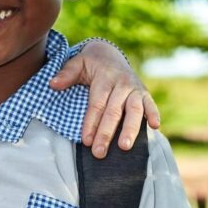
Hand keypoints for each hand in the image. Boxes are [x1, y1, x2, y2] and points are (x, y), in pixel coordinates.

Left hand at [50, 40, 159, 158]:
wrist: (110, 54)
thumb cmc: (90, 64)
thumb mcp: (77, 63)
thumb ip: (66, 74)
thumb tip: (52, 84)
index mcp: (104, 78)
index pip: (97, 104)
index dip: (91, 123)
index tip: (86, 141)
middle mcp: (121, 84)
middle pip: (114, 111)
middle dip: (106, 133)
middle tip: (99, 153)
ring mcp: (134, 89)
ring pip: (134, 110)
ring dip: (130, 129)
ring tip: (125, 147)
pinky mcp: (144, 93)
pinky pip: (150, 104)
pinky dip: (154, 113)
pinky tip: (154, 126)